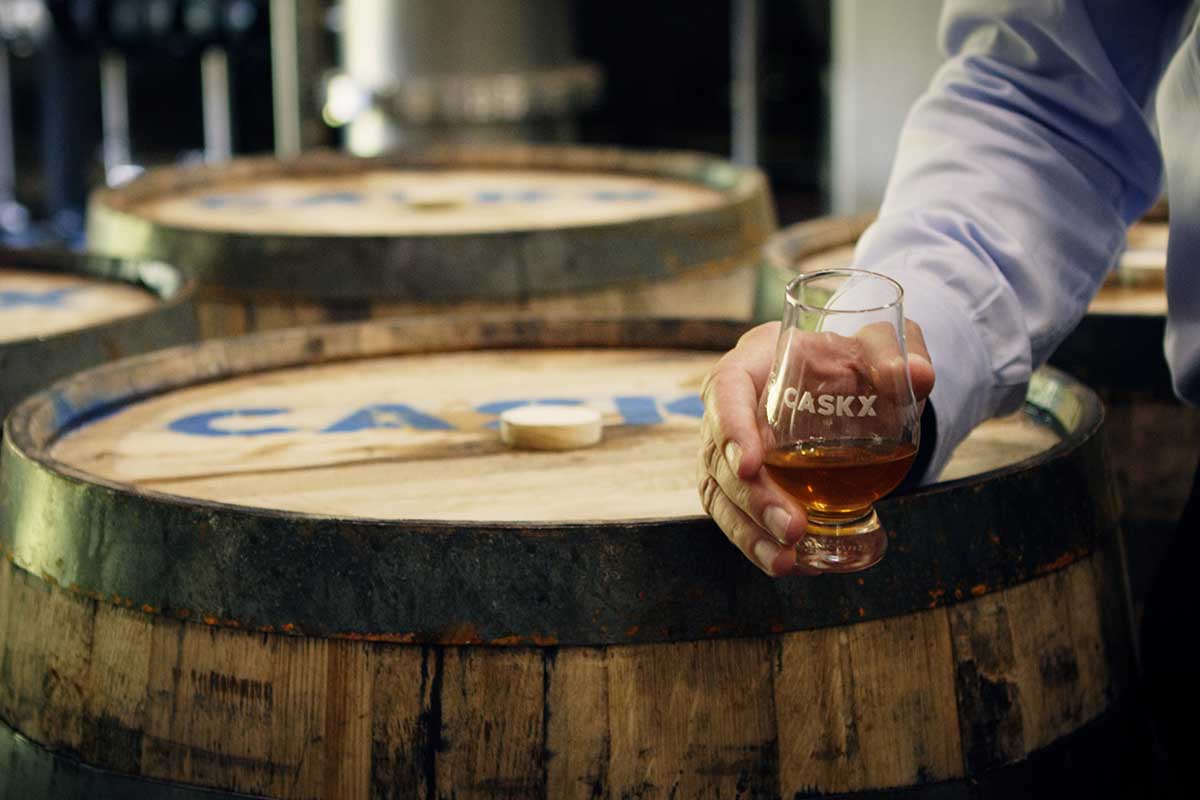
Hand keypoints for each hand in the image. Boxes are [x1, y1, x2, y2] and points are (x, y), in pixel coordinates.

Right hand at [698, 320, 935, 575]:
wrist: (839, 379)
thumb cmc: (847, 356)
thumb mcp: (876, 343)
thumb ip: (893, 351)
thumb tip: (918, 375)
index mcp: (749, 365)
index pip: (725, 392)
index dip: (731, 429)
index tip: (753, 464)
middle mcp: (729, 411)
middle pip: (720, 457)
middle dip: (752, 499)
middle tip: (792, 528)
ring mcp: (729, 452)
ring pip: (721, 495)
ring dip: (749, 532)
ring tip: (787, 561)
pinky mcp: (742, 485)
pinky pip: (737, 518)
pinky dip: (758, 545)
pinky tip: (792, 564)